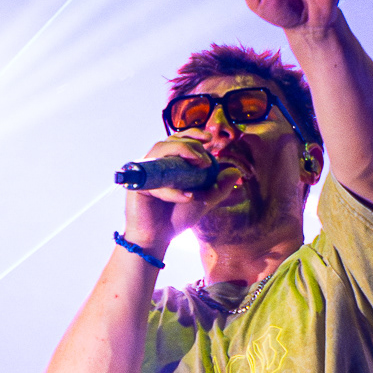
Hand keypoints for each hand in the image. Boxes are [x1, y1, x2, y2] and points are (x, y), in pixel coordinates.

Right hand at [123, 136, 241, 249]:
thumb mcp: (203, 201)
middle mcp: (155, 164)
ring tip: (201, 165)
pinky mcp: (137, 186)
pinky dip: (172, 190)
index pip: (179, 140)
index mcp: (169, 163)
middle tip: (207, 161)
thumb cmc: (177, 218)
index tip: (210, 138)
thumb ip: (218, 188)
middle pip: (170, 141)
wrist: (158, 238)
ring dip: (182, 152)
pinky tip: (187, 197)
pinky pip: (155, 181)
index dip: (193, 134)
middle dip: (191, 145)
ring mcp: (145, 173)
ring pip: (160, 151)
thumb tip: (235, 172)